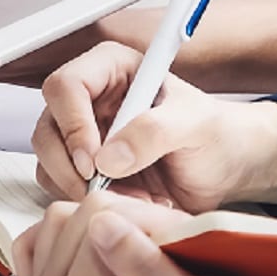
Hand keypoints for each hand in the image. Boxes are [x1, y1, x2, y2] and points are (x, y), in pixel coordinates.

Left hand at [12, 192, 276, 275]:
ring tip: (144, 249)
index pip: (98, 221)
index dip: (147, 221)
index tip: (176, 244)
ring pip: (63, 215)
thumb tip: (101, 225)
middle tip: (164, 249)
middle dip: (127, 220)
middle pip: (75, 216)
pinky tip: (113, 246)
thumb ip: (147, 268)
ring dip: (108, 220)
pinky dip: (83, 226)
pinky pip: (50, 227)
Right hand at [32, 42, 276, 209]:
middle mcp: (90, 99)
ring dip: (76, 187)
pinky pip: (59, 186)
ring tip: (126, 200)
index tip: (94, 160)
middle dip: (68, 164)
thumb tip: (107, 157)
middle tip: (100, 189)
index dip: (72, 123)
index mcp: (112, 69)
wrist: (229, 170)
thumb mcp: (196, 126)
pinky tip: (124, 206)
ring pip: (47, 160)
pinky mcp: (83, 169)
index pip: (65, 86)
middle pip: (47, 126)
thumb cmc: (219, 136)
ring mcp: (83, 135)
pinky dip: (84, 202)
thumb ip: (154, 132)